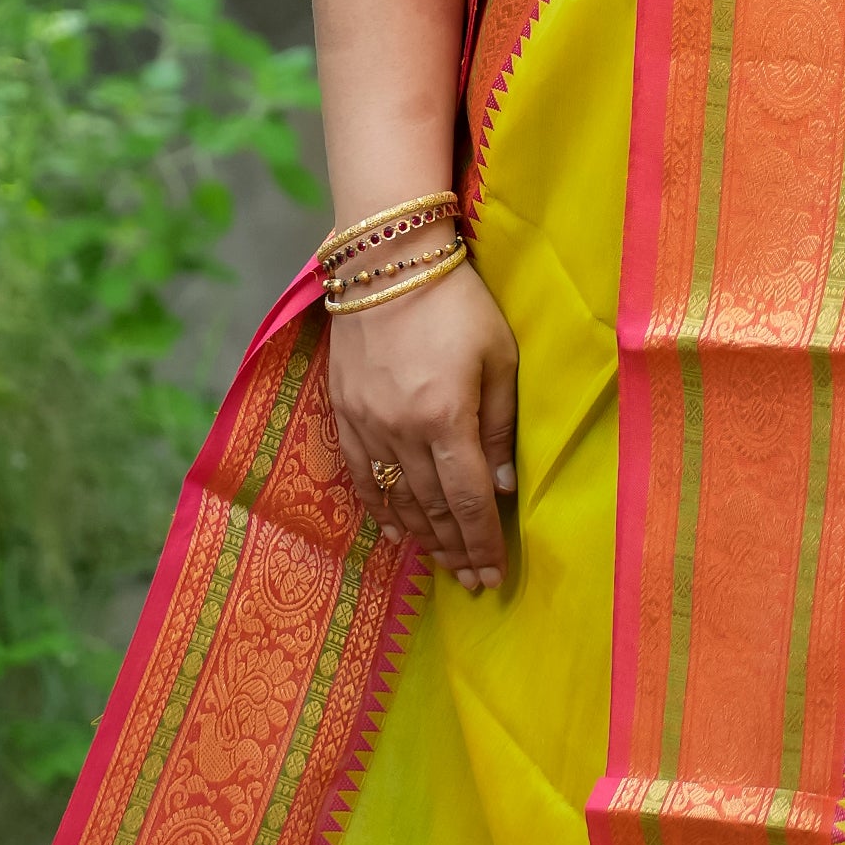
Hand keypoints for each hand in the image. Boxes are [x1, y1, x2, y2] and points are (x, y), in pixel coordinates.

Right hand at [326, 261, 519, 592]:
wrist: (385, 261)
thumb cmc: (456, 302)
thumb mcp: (499, 357)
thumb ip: (501, 425)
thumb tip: (501, 486)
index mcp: (445, 419)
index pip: (468, 501)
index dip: (481, 543)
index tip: (492, 576)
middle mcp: (401, 432)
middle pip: (431, 509)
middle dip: (454, 550)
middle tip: (471, 582)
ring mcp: (366, 424)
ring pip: (395, 499)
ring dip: (421, 537)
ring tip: (442, 563)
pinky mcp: (342, 412)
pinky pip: (360, 476)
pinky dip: (379, 508)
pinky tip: (396, 530)